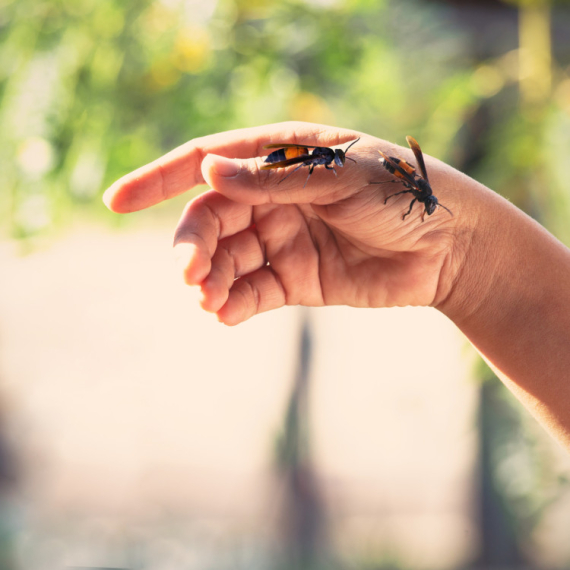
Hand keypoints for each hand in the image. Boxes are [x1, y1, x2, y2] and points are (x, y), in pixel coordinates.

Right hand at [103, 121, 466, 324]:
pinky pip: (253, 292)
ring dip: (210, 280)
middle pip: (212, 220)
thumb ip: (276, 179)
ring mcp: (283, 239)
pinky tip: (224, 314)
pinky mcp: (296, 279)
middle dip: (193, 247)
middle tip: (188, 276)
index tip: (116, 201)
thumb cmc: (402, 196)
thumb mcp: (341, 178)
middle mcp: (274, 197)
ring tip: (207, 300)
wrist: (449, 247)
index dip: (159, 180)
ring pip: (227, 260)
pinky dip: (234, 304)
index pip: (207, 163)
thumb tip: (208, 172)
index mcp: (281, 157)